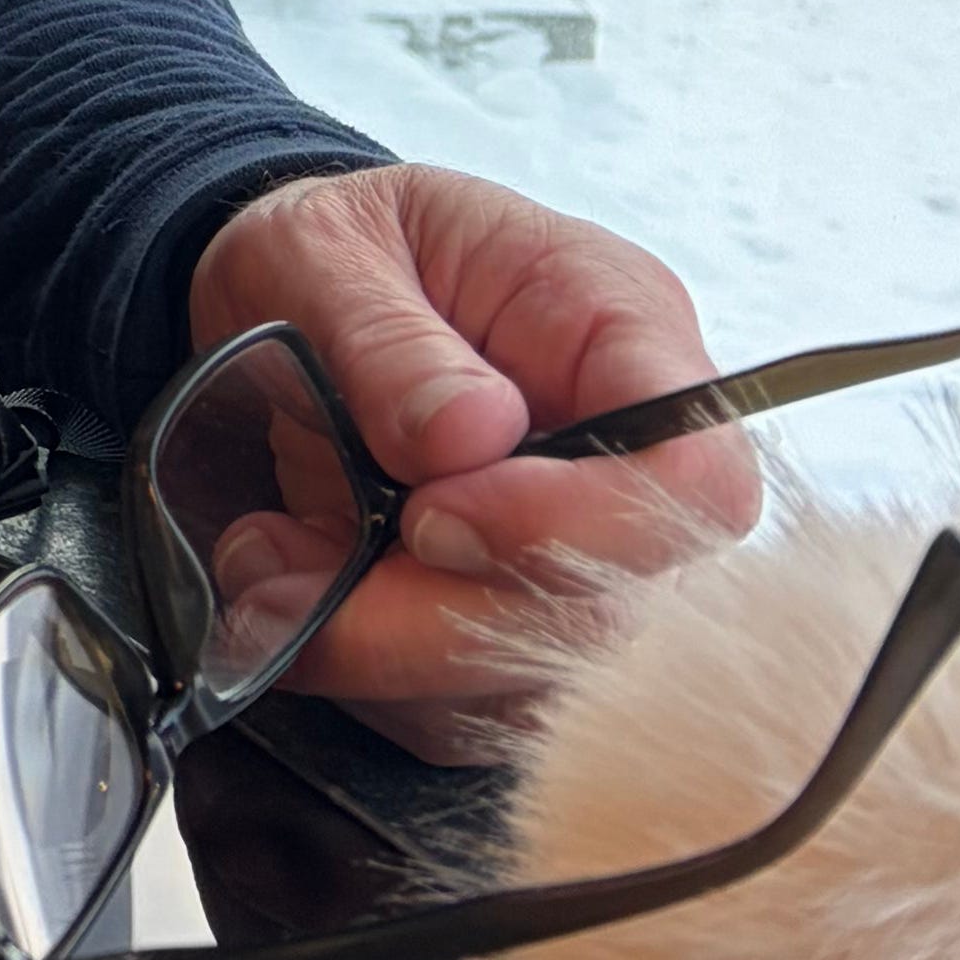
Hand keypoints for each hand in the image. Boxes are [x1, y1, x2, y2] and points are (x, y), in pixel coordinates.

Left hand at [182, 163, 760, 756]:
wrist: (279, 300)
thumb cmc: (327, 252)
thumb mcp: (322, 251)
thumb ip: (389, 337)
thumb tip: (472, 432)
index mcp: (617, 327)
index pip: (697, 479)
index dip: (584, 527)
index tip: (433, 513)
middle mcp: (624, 457)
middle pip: (619, 612)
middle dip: (446, 621)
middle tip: (301, 571)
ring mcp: (574, 554)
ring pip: (538, 684)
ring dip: (384, 654)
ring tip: (262, 571)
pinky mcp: (505, 626)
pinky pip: (462, 708)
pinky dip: (360, 672)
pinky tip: (280, 598)